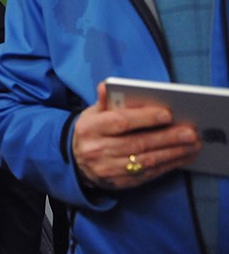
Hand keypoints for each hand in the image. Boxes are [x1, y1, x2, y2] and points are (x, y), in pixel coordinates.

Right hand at [72, 83, 199, 189]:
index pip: (119, 122)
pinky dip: (166, 166)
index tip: (167, 114)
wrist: (77, 162)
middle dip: (166, 138)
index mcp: (89, 128)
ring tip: (191, 145)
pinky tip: (180, 157)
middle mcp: (96, 150)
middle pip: (136, 143)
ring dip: (172, 153)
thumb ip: (104, 101)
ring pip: (145, 161)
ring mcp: (107, 169)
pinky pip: (147, 174)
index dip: (144, 118)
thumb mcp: (92, 113)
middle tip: (189, 132)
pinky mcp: (119, 183)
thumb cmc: (92, 132)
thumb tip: (106, 86)